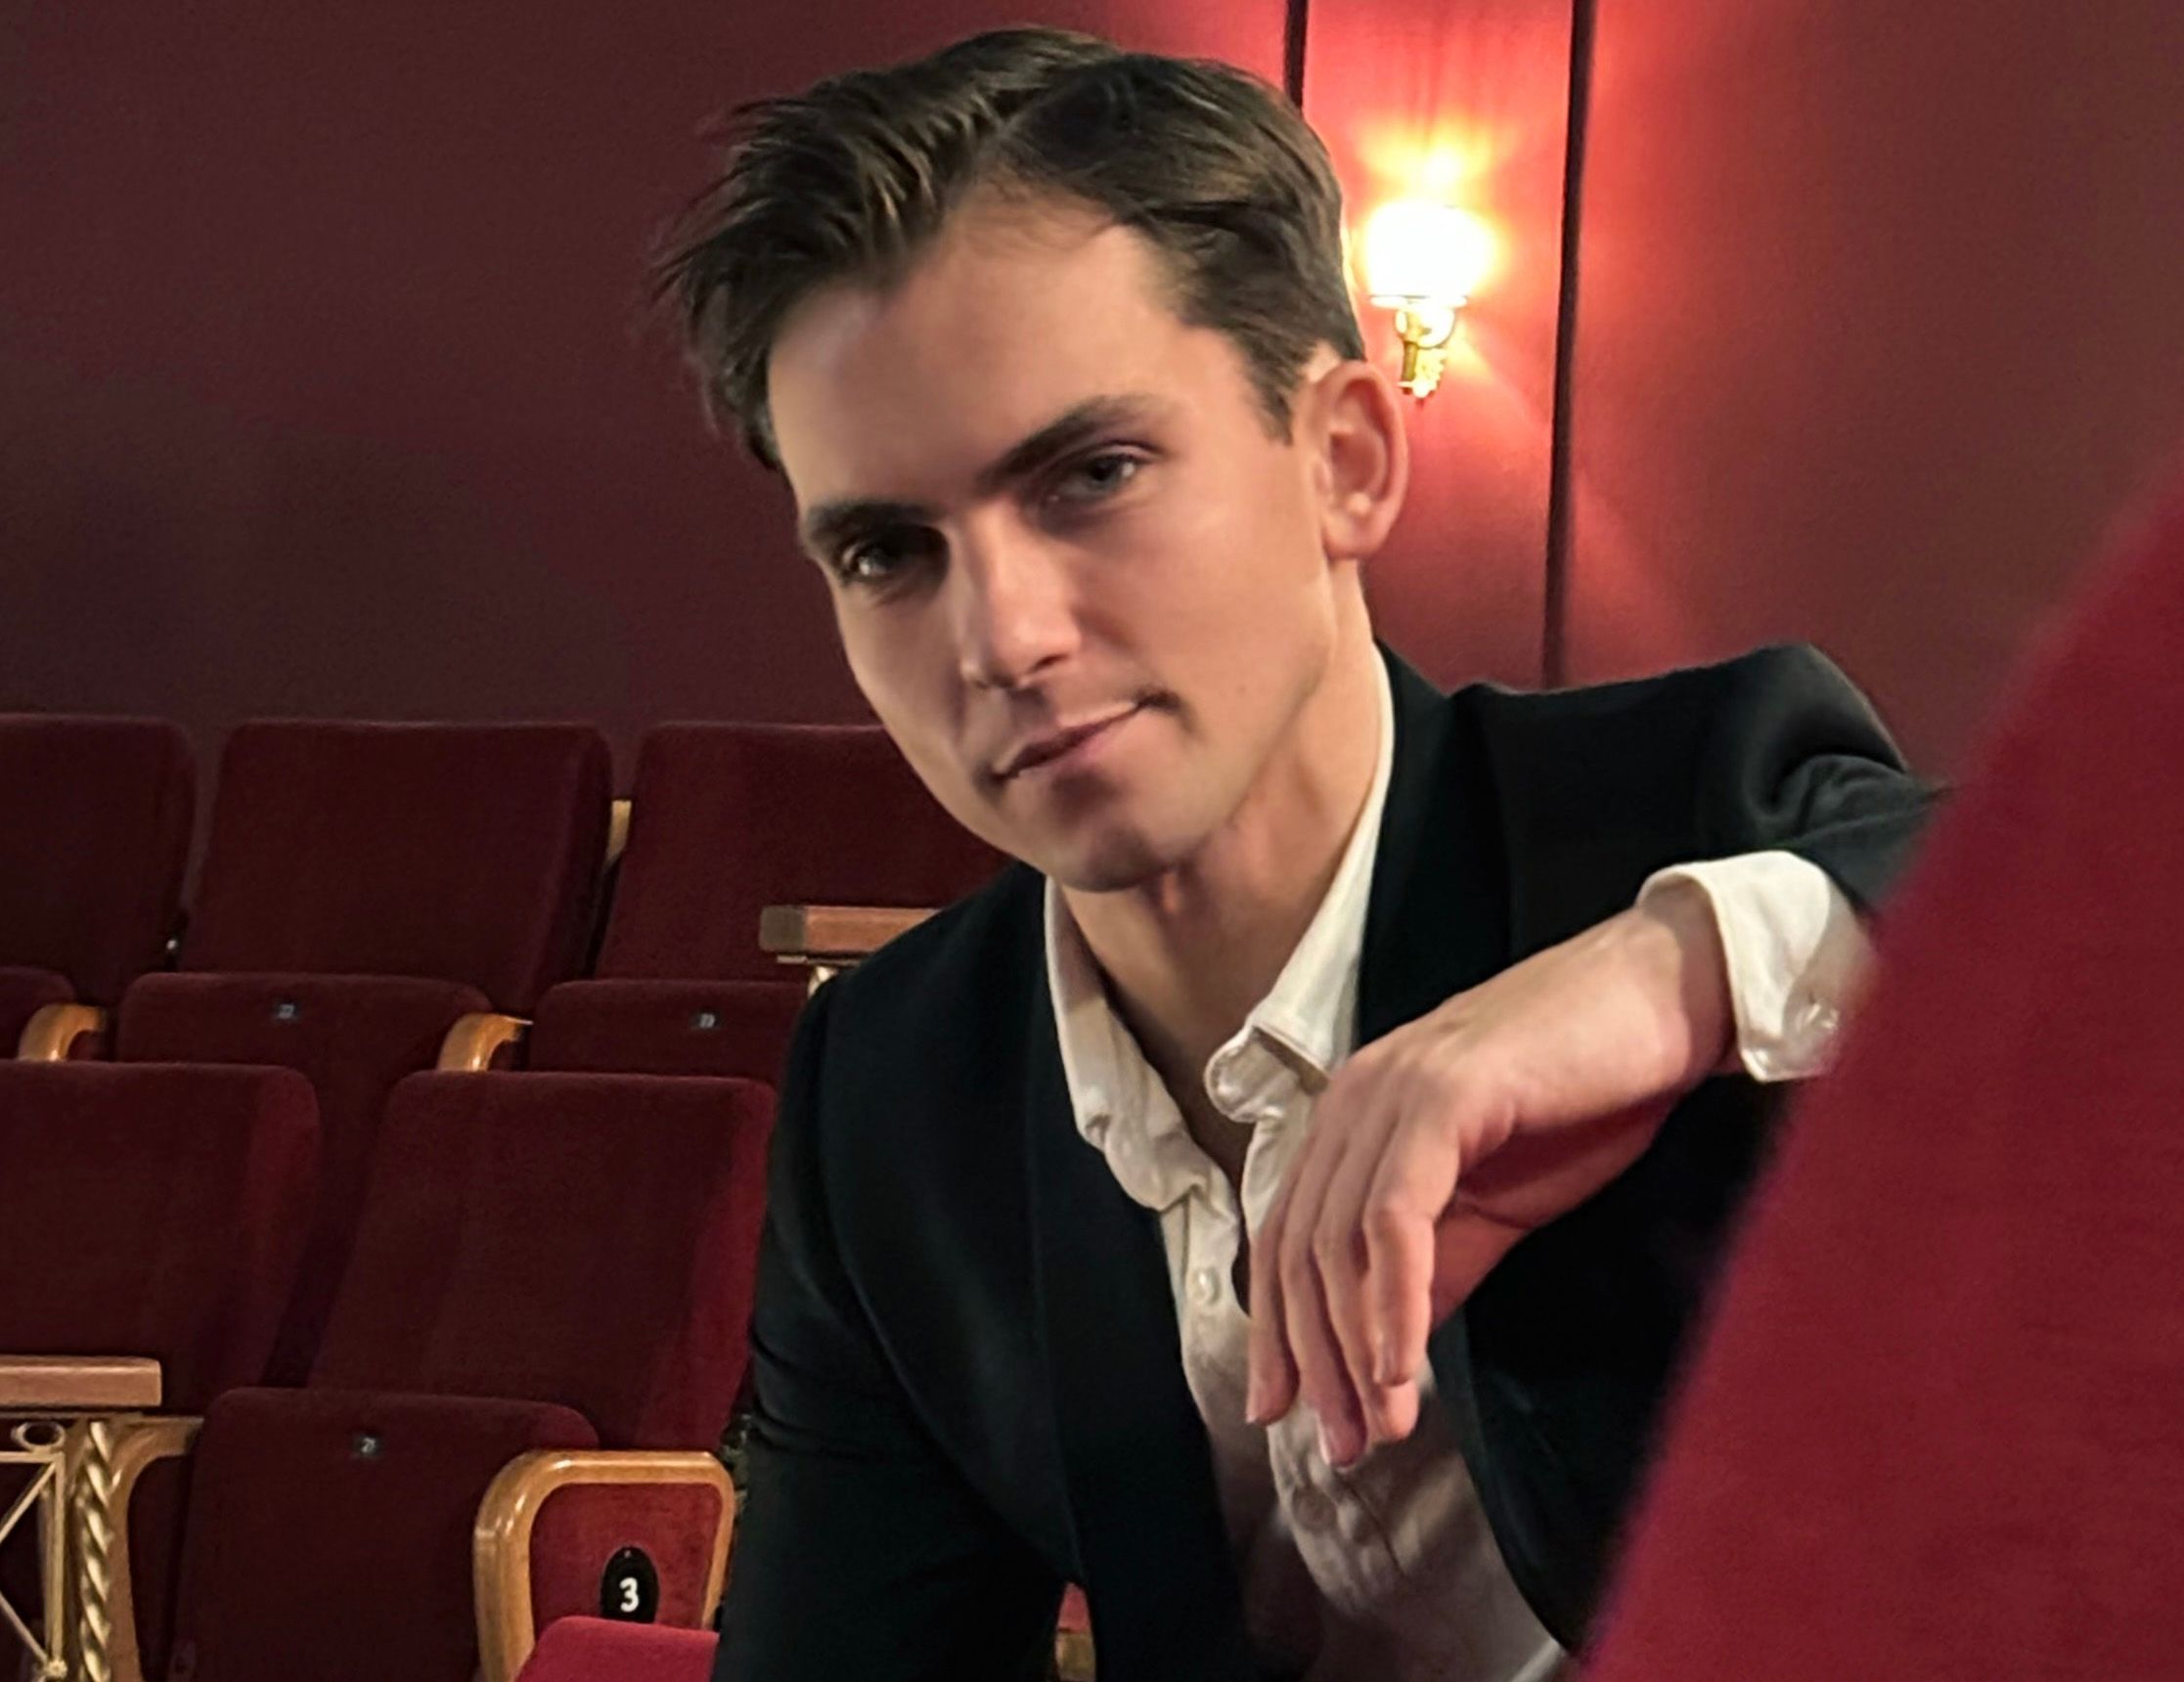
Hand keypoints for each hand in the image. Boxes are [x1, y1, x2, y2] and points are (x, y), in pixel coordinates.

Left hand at [1243, 883, 1731, 1465]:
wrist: (1666, 1005)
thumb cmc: (1587, 1097)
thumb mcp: (1492, 1200)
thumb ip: (1431, 1260)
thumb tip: (1381, 1351)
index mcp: (1353, 1115)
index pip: (1286, 1238)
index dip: (1280, 1333)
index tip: (1286, 1415)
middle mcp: (1352, 1096)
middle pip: (1300, 1250)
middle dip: (1315, 1361)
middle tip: (1343, 1446)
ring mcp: (1390, 1089)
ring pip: (1339, 1241)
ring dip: (1353, 1349)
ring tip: (1380, 1427)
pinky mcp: (1441, 1096)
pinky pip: (1395, 1219)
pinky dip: (1393, 1301)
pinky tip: (1402, 1366)